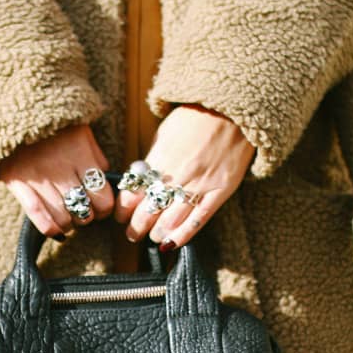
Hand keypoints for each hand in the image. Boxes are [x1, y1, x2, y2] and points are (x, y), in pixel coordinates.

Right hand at [0, 123, 113, 238]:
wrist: (12, 111)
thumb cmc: (53, 125)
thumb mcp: (81, 132)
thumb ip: (96, 157)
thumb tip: (106, 181)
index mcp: (79, 153)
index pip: (102, 197)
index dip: (104, 207)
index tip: (100, 205)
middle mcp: (60, 167)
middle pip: (83, 211)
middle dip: (87, 216)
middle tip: (83, 210)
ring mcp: (37, 177)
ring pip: (63, 218)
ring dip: (69, 223)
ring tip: (68, 217)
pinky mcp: (17, 182)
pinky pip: (37, 215)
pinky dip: (49, 228)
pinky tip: (56, 231)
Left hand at [114, 104, 255, 249]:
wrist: (231, 110)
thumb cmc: (195, 119)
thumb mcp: (165, 134)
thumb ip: (153, 160)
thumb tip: (139, 183)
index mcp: (159, 159)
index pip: (133, 193)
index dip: (124, 210)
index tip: (121, 216)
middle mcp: (177, 174)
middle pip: (148, 211)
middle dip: (136, 227)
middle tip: (132, 233)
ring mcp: (200, 184)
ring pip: (171, 220)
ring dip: (156, 233)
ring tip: (153, 236)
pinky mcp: (220, 191)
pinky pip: (199, 220)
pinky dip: (183, 235)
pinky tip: (172, 243)